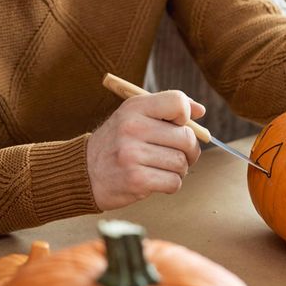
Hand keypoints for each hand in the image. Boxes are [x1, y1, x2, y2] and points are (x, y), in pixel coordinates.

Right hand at [86, 90, 203, 210]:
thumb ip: (167, 108)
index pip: (177, 102)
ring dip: (179, 169)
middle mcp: (132, 128)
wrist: (84, 171)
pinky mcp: (135, 180)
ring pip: (181, 163)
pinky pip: (174, 182)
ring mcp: (132, 155)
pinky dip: (171, 184)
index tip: (179, 125)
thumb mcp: (134, 115)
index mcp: (134, 108)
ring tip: (163, 167)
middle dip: (190, 150)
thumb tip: (201, 110)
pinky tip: (157, 180)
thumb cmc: (117, 142)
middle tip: (180, 154)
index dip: (185, 116)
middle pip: (186, 138)